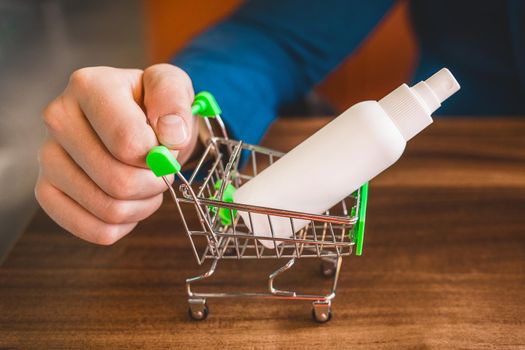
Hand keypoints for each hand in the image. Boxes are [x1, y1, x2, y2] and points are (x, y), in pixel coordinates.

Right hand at [35, 64, 197, 244]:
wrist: (135, 119)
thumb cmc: (152, 104)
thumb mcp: (172, 86)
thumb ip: (174, 100)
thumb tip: (171, 134)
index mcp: (88, 86)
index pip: (129, 143)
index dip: (159, 156)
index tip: (166, 146)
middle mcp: (58, 120)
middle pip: (119, 181)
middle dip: (155, 182)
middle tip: (162, 169)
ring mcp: (47, 158)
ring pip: (109, 210)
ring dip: (143, 204)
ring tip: (147, 182)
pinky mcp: (46, 191)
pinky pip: (95, 230)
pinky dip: (125, 224)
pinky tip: (130, 201)